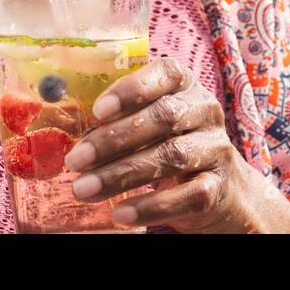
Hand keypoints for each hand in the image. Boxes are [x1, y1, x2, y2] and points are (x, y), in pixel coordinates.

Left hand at [62, 57, 289, 232]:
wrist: (221, 185)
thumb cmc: (168, 142)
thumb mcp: (148, 121)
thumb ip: (119, 117)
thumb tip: (68, 130)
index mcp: (184, 84)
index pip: (164, 75)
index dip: (131, 90)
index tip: (98, 111)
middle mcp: (205, 110)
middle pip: (163, 118)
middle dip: (114, 140)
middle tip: (75, 160)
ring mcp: (215, 148)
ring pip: (171, 157)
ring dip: (123, 174)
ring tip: (84, 189)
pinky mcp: (217, 187)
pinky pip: (186, 196)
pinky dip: (150, 206)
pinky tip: (120, 214)